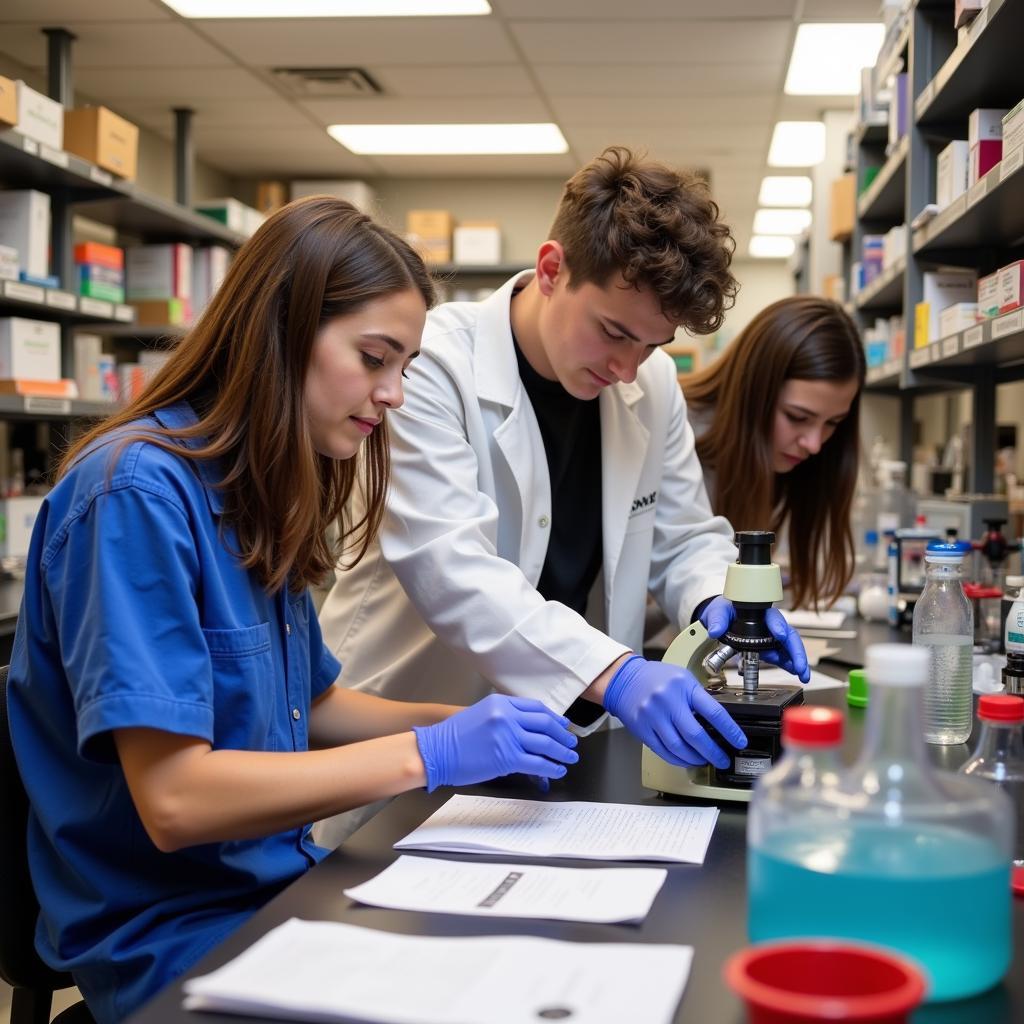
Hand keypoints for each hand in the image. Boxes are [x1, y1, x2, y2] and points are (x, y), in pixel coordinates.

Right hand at [413, 694, 578, 792]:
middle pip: (545, 723)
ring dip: (562, 752)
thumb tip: (528, 731)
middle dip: (563, 735)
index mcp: (500, 703)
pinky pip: (537, 762)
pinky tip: (557, 770)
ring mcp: (507, 736)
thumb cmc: (454, 738)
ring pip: (545, 743)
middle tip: (572, 742)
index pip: (536, 708)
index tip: (563, 725)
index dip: (554, 718)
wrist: (434, 752)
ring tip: (570, 757)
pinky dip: (551, 767)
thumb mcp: (481, 715)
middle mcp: (506, 716)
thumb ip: (504, 718)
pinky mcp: (507, 757)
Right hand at [602, 655, 746, 768]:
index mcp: (683, 686)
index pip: (713, 711)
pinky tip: (685, 759)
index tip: (739, 742)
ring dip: (695, 758)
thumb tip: (718, 724)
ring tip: (704, 760)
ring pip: (678, 747)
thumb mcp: (683, 678)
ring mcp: (653, 716)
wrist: (624, 679)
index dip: (730, 730)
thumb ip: (699, 697)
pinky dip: (677, 759)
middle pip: (695, 735)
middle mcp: (668, 701)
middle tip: (722, 760)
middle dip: (713, 752)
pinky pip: (663, 751)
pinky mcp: (642, 729)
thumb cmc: (656, 678)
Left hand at [699, 597, 809, 683]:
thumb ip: (717, 620)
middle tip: (800, 666)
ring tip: (802, 674)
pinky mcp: (768, 648)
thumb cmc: (724, 610)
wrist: (721, 617)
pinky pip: (781, 656)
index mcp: (759, 612)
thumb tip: (715, 630)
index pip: (773, 617)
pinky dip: (789, 665)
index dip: (777, 625)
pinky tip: (796, 673)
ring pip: (789, 648)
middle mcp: (769, 625)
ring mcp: (770, 637)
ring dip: (797, 661)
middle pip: (788, 635)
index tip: (779, 634)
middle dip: (796, 651)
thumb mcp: (718, 612)